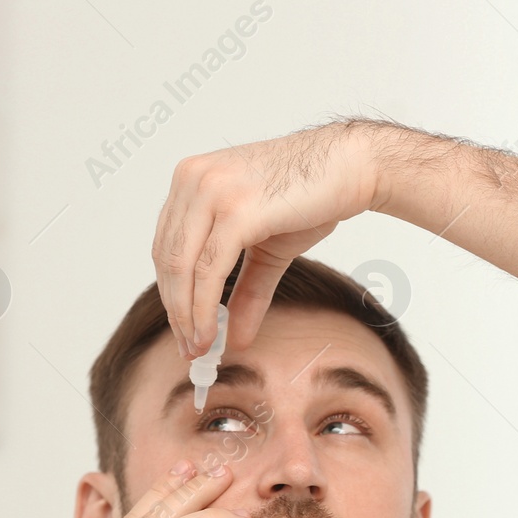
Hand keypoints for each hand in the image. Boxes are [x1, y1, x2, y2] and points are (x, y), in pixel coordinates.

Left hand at [152, 120, 385, 360]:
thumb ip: (246, 289)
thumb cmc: (313, 195)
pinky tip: (212, 334)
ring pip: (181, 267)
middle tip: (188, 350)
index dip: (171, 294)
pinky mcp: (235, 211)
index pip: (166, 246)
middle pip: (166, 259)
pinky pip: (209, 271)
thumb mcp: (269, 249)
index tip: (183, 331)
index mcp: (191, 180)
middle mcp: (192, 180)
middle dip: (176, 311)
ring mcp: (211, 192)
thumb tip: (234, 338)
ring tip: (199, 348)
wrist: (350, 167)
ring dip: (187, 316)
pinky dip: (205, 309)